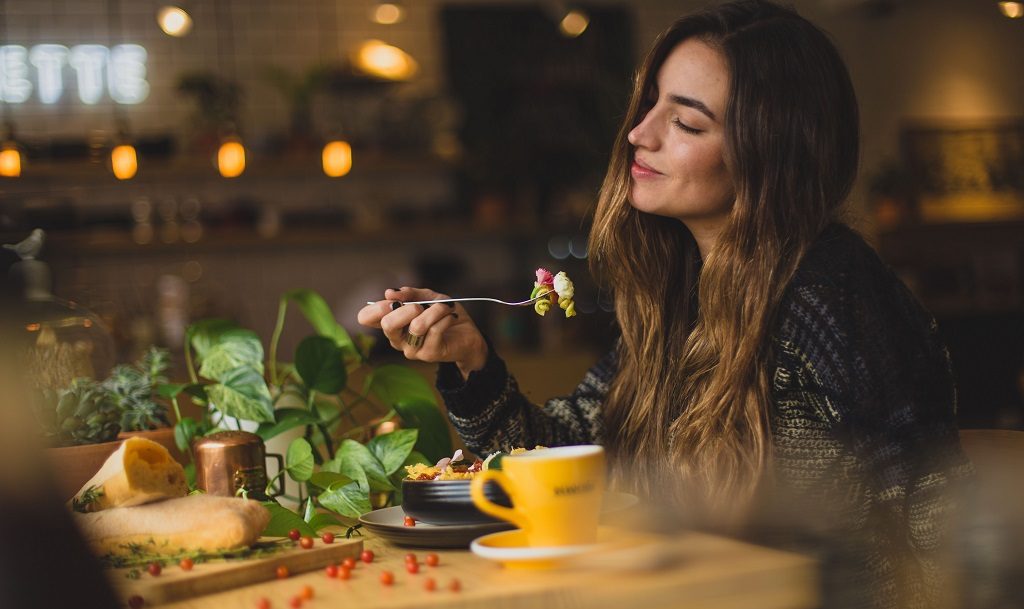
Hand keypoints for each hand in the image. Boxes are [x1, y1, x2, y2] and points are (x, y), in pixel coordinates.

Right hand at [356, 287, 487, 375]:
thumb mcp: (428, 297)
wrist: (468, 334)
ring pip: (417, 326)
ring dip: (435, 310)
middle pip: (387, 324)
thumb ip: (410, 293)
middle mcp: (397, 339)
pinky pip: (435, 330)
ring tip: (445, 307)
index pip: (365, 318)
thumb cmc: (444, 315)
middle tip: (421, 305)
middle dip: (406, 308)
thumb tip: (389, 292)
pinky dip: (445, 317)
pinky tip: (451, 316)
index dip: (376, 307)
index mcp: (391, 323)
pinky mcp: (428, 354)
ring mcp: (411, 349)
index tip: (393, 300)